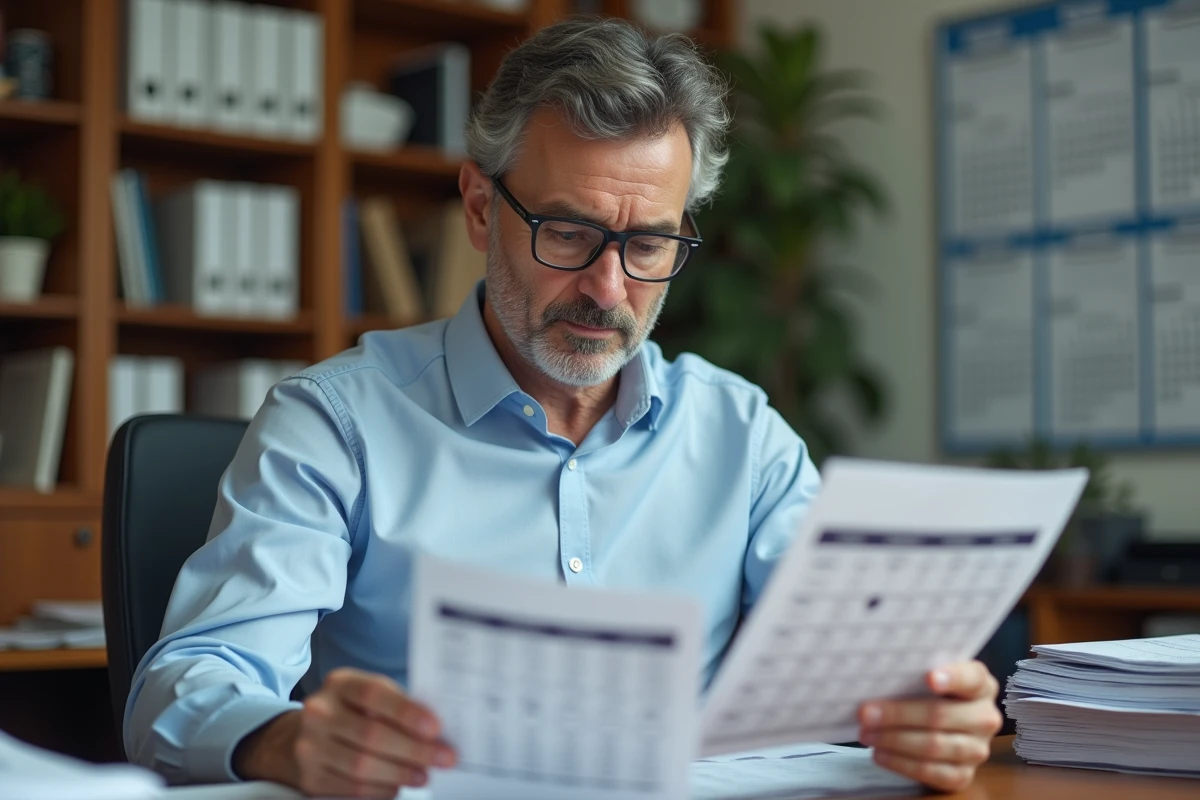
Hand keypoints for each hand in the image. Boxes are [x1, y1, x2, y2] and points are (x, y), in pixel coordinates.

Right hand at [233, 667, 456, 797]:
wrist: (299, 736)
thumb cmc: (350, 712)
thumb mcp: (368, 696)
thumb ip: (397, 705)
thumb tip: (436, 731)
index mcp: (339, 683)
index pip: (374, 694)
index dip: (406, 712)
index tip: (435, 728)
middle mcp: (319, 711)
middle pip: (371, 734)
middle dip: (414, 749)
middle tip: (444, 758)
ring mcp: (310, 746)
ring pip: (362, 765)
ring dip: (400, 773)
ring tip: (424, 774)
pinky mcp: (310, 776)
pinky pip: (351, 788)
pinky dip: (381, 789)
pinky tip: (398, 786)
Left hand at [857, 660, 1002, 791]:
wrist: (942, 725)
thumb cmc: (928, 693)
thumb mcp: (927, 676)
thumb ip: (914, 673)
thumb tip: (877, 673)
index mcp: (981, 685)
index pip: (971, 678)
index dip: (952, 677)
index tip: (929, 678)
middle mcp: (985, 717)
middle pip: (940, 715)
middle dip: (899, 714)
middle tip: (866, 713)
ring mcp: (977, 749)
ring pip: (934, 745)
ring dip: (894, 740)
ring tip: (867, 734)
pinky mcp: (964, 775)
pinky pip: (931, 772)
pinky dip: (901, 763)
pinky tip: (880, 754)